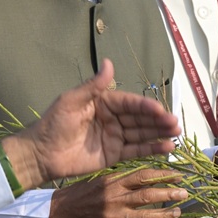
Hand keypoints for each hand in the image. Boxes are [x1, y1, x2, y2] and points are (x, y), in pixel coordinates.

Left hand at [2, 60, 179, 188]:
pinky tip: (166, 147)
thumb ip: (93, 85)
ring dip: (159, 133)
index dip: (145, 106)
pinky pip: (135, 151)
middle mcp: (112, 118)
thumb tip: (109, 62)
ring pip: (141, 134)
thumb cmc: (53, 124)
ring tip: (176, 133)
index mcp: (103, 102)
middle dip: (157, 120)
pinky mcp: (114, 155)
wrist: (41, 154)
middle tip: (175, 123)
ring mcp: (114, 137)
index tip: (159, 110)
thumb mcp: (71, 101)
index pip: (129, 103)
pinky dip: (151, 149)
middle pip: (139, 118)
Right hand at [49, 167, 187, 217]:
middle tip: (184, 193)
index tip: (177, 175)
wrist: (62, 212)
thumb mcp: (102, 179)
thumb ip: (123, 180)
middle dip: (169, 194)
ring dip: (164, 214)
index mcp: (112, 182)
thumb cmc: (82, 192)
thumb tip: (149, 178)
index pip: (143, 176)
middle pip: (147, 196)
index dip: (162, 175)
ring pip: (145, 217)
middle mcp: (114, 199)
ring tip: (177, 212)